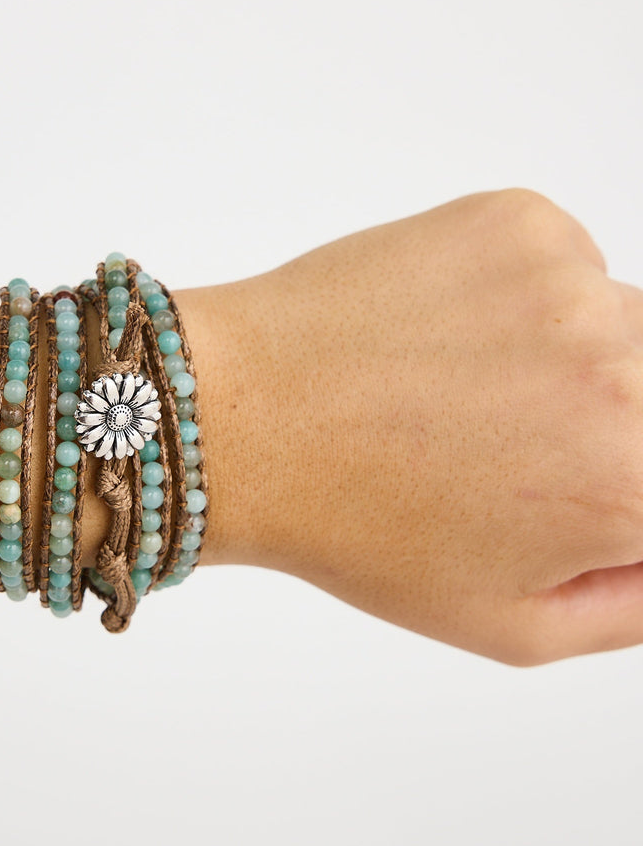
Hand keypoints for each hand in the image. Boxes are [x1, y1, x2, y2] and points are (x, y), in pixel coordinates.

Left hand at [198, 188, 642, 664]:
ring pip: (623, 323)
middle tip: (509, 441)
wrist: (242, 414)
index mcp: (633, 484)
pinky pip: (565, 266)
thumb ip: (638, 600)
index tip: (562, 476)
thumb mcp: (511, 623)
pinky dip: (525, 300)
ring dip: (574, 359)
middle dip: (611, 426)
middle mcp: (623, 370)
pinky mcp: (518, 221)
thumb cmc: (352, 522)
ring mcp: (567, 282)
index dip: (616, 484)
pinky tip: (442, 336)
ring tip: (463, 390)